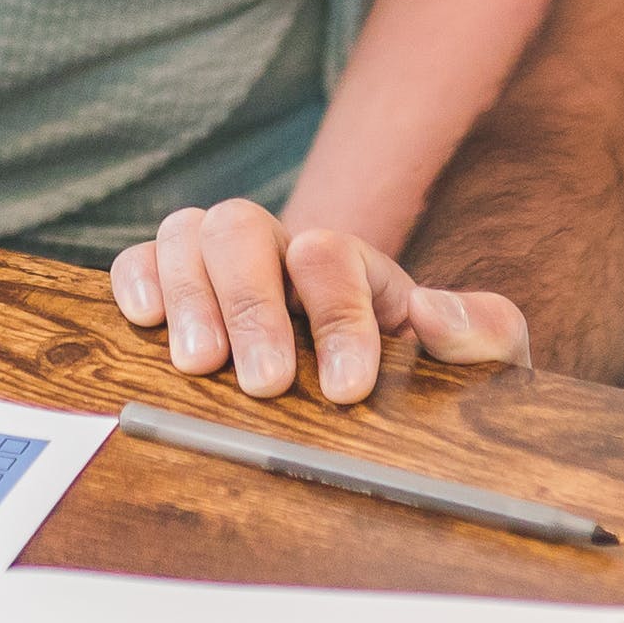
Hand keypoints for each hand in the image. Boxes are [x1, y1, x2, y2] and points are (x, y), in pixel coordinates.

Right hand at [107, 197, 531, 401]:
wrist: (384, 394)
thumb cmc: (431, 375)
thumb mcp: (487, 353)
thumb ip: (483, 328)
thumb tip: (432, 312)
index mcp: (354, 265)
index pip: (332, 256)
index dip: (337, 318)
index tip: (345, 388)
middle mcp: (282, 251)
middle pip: (243, 228)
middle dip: (250, 304)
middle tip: (263, 384)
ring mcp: (225, 266)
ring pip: (187, 232)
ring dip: (189, 294)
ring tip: (200, 365)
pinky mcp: (177, 291)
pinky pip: (139, 260)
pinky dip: (136, 280)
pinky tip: (146, 322)